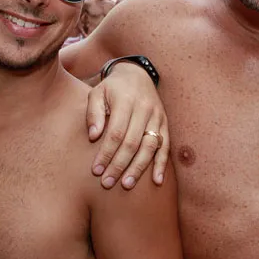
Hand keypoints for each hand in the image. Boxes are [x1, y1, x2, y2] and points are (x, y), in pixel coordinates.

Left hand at [86, 62, 168, 189]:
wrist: (137, 74)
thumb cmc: (112, 88)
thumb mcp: (97, 93)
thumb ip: (93, 113)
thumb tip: (94, 136)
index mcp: (126, 101)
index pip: (116, 133)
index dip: (106, 153)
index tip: (96, 170)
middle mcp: (144, 109)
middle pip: (132, 143)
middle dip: (119, 165)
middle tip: (107, 183)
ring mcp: (157, 117)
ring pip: (150, 147)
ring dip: (139, 168)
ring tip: (127, 184)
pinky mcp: (165, 123)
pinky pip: (165, 147)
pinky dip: (161, 164)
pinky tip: (157, 181)